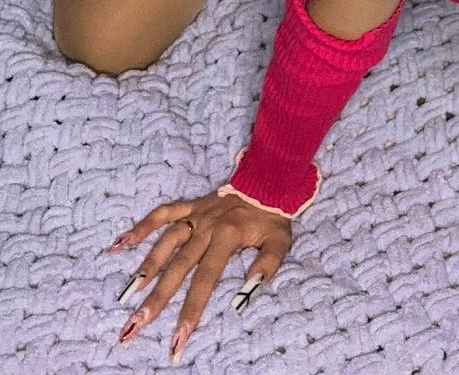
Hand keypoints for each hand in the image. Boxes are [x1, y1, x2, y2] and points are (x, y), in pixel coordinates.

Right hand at [106, 188, 291, 362]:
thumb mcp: (280, 243)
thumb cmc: (273, 216)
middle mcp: (206, 227)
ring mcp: (196, 215)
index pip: (205, 280)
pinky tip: (120, 244)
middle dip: (157, 300)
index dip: (191, 309)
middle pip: (177, 268)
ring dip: (145, 269)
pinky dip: (141, 227)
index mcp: (227, 237)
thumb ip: (264, 269)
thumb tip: (242, 300)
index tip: (178, 337)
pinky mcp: (191, 205)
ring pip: (165, 243)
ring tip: (127, 296)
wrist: (270, 179)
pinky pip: (162, 213)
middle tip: (135, 327)